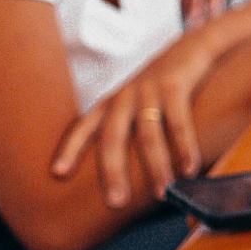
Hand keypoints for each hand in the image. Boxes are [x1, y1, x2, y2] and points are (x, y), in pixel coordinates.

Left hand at [51, 31, 220, 205]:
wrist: (193, 47)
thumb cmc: (163, 84)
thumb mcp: (135, 101)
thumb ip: (126, 127)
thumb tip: (124, 173)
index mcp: (110, 103)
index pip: (83, 127)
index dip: (69, 149)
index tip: (57, 173)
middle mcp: (124, 97)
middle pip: (112, 138)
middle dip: (112, 172)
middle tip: (115, 202)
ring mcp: (148, 91)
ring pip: (147, 135)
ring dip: (155, 167)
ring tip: (162, 194)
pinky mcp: (174, 86)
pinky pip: (178, 122)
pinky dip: (184, 148)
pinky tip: (189, 169)